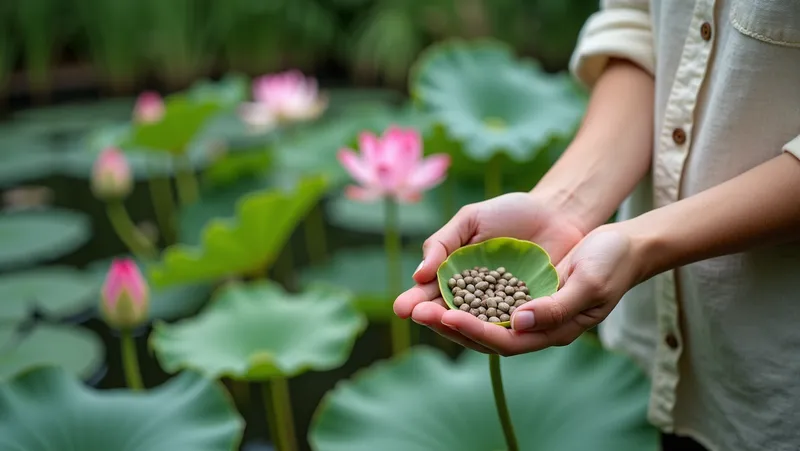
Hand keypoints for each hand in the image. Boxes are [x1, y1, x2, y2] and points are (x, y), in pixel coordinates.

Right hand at [393, 192, 587, 352]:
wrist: (556, 212)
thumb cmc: (509, 213)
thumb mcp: (470, 220)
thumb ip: (443, 243)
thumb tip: (419, 274)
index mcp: (455, 279)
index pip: (431, 295)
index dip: (417, 302)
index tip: (402, 307)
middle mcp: (476, 300)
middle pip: (451, 315)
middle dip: (434, 317)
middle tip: (420, 315)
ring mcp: (503, 310)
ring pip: (479, 327)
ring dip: (461, 328)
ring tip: (446, 321)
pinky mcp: (531, 314)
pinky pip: (514, 325)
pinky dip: (500, 327)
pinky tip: (487, 326)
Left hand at [425, 224, 642, 355]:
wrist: (622, 242)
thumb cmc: (611, 262)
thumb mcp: (589, 283)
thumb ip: (555, 307)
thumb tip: (517, 323)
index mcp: (552, 330)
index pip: (505, 340)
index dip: (474, 331)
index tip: (446, 317)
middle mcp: (534, 324)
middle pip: (484, 333)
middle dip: (447, 323)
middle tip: (412, 311)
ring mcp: (526, 307)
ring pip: (479, 315)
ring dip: (447, 309)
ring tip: (415, 301)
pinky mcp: (520, 287)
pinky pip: (486, 295)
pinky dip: (462, 293)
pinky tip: (439, 285)